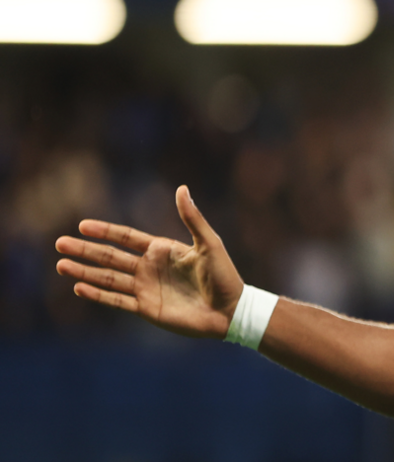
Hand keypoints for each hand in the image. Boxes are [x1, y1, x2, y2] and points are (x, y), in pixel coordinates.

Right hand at [55, 185, 243, 338]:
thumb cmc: (223, 275)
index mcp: (162, 250)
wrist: (229, 310)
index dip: (105, 231)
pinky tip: (79, 288)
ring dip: (84, 272)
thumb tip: (182, 188)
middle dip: (85, 250)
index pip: (126, 238)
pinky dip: (98, 295)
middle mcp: (149, 267)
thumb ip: (192, 218)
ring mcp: (145, 288)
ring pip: (107, 279)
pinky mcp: (146, 308)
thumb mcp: (209, 243)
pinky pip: (117, 300)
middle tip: (59, 243)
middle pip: (110, 257)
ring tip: (61, 265)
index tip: (82, 225)